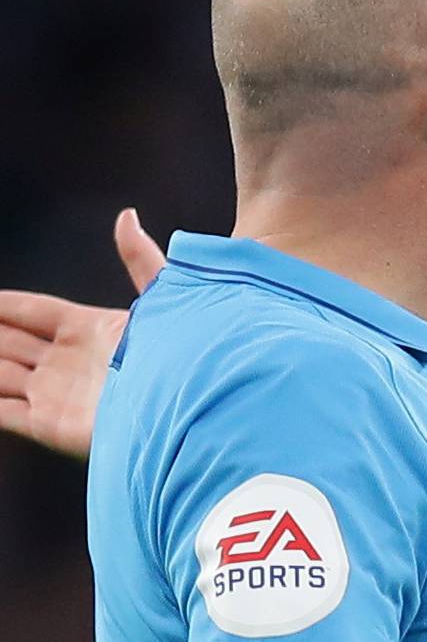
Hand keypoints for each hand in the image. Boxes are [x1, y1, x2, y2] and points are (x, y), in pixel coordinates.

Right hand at [0, 208, 162, 457]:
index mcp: (91, 331)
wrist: (194, 412)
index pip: (34, 311)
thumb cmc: (186, 357)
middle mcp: (69, 363)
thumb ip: (141, 260)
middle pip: (10, 341)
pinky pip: (1, 410)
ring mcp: (58, 395)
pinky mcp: (51, 425)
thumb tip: (127, 216)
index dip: (4, 304)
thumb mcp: (165, 300)